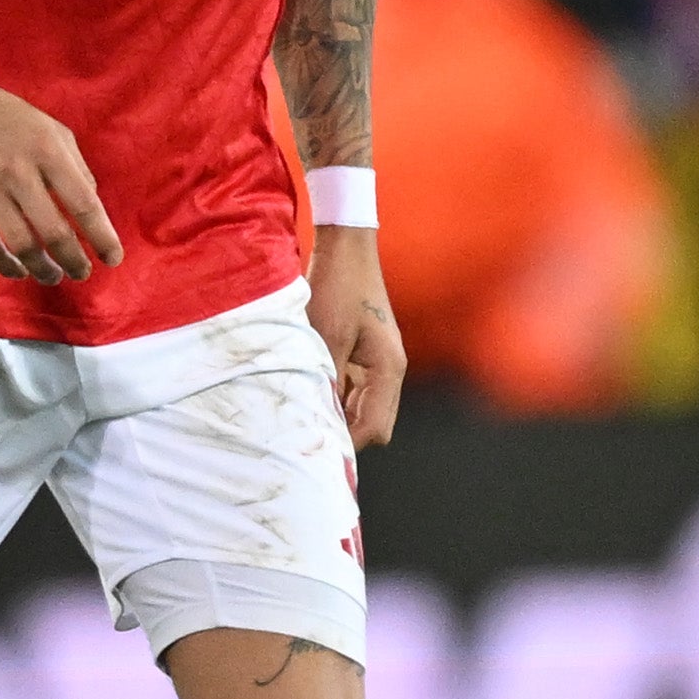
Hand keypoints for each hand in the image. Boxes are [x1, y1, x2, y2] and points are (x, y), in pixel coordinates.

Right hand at [0, 71, 122, 282]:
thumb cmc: (10, 119)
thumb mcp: (53, 130)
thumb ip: (76, 168)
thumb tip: (92, 213)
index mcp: (48, 150)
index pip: (84, 204)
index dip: (102, 237)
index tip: (113, 259)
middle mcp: (18, 170)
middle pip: (54, 232)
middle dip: (75, 261)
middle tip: (82, 273)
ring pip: (22, 245)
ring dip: (43, 269)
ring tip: (53, 276)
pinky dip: (7, 266)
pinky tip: (19, 270)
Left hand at [307, 225, 404, 446]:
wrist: (345, 247)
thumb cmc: (337, 287)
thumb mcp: (326, 337)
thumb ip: (327, 382)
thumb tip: (319, 420)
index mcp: (389, 368)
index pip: (375, 428)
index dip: (346, 444)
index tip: (315, 451)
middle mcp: (391, 369)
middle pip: (375, 424)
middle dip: (346, 434)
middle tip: (309, 438)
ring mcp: (380, 362)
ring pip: (365, 408)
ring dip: (341, 416)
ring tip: (308, 418)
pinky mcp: (367, 353)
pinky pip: (356, 390)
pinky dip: (338, 398)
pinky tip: (313, 394)